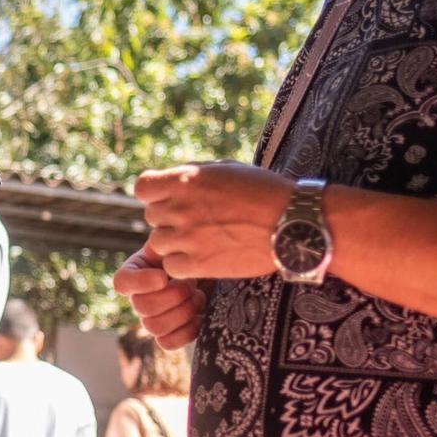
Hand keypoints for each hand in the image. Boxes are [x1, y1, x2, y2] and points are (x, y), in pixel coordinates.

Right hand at [113, 248, 206, 346]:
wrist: (213, 268)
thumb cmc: (197, 249)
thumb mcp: (182, 240)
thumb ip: (170, 242)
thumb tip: (163, 247)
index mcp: (136, 270)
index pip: (122, 282)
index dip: (140, 283)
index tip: (164, 276)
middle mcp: (139, 296)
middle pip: (142, 307)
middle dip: (174, 294)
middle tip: (192, 281)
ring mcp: (151, 318)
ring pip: (154, 326)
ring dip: (183, 311)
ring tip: (199, 295)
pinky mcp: (168, 335)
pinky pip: (167, 343)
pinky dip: (187, 331)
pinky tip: (201, 315)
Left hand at [135, 162, 295, 279]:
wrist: (293, 222)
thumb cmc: (264, 190)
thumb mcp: (227, 168)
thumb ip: (194, 174)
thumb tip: (172, 180)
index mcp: (185, 179)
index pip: (143, 187)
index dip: (155, 194)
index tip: (171, 199)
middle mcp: (180, 207)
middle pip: (152, 217)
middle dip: (170, 219)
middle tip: (199, 222)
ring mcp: (187, 236)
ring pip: (158, 244)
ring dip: (175, 244)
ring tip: (204, 241)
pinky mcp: (198, 263)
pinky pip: (172, 267)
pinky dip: (184, 266)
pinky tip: (205, 258)